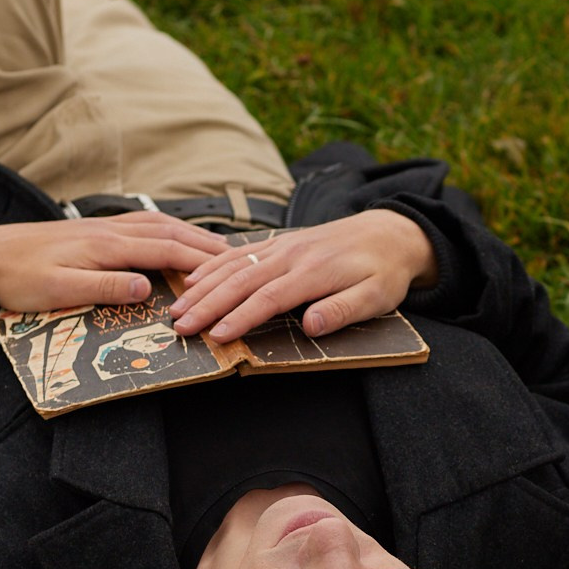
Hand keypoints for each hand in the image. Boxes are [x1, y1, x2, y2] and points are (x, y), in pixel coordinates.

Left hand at [0, 212, 229, 311]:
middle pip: (169, 232)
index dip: (200, 261)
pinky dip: (166, 229)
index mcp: (107, 247)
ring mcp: (102, 227)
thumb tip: (147, 288)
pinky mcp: (94, 230)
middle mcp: (110, 231)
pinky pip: (141, 225)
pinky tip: (171, 236)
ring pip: (157, 224)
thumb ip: (106, 288)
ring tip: (214, 246)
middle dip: (205, 244)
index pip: (166, 250)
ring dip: (189, 234)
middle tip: (237, 256)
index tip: (229, 270)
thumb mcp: (61, 291)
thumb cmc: (19, 278)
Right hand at [169, 210, 436, 340]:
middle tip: (181, 327)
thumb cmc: (384, 271)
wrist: (390, 232)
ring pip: (234, 265)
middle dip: (208, 305)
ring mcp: (283, 246)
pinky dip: (213, 266)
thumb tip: (310, 324)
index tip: (217, 336)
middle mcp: (292, 255)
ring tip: (178, 308)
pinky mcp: (280, 243)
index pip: (269, 297)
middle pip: (241, 281)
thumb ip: (343, 310)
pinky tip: (193, 278)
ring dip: (203, 287)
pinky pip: (240, 253)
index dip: (241, 318)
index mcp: (314, 272)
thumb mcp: (377, 296)